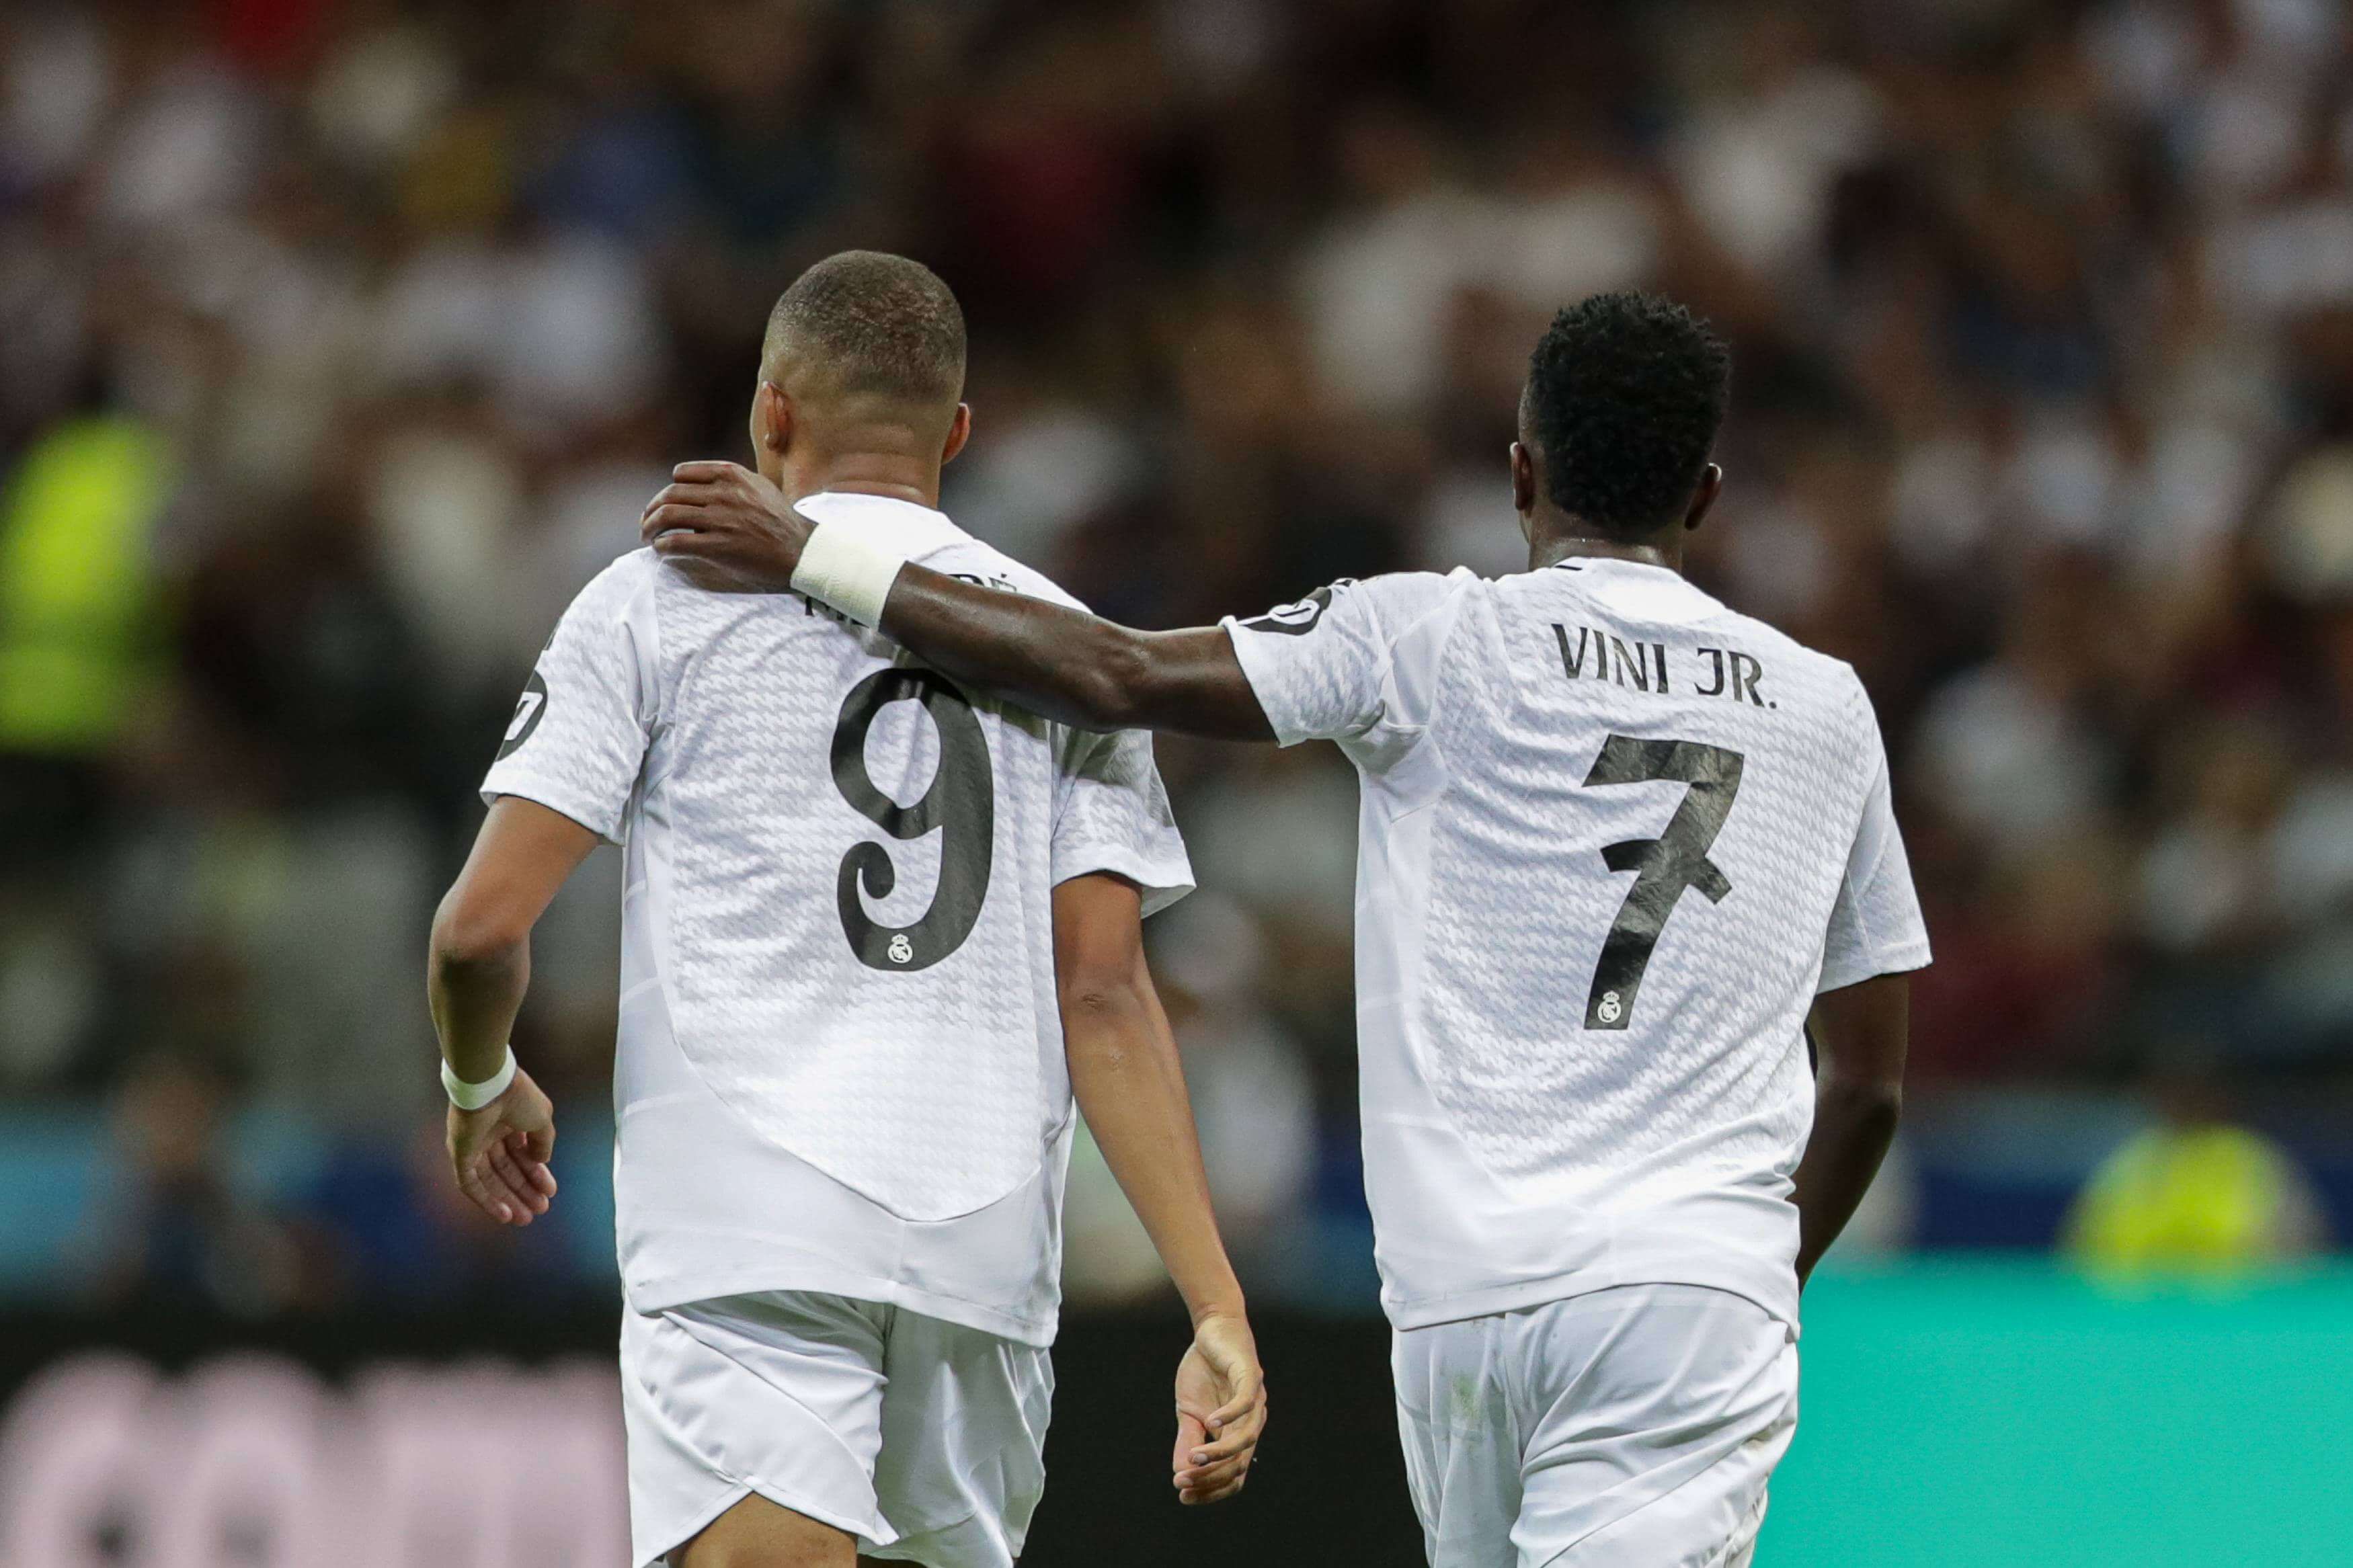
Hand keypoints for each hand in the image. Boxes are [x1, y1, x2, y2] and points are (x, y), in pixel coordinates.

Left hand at [446, 1067, 557, 1225]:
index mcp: (509, 1122)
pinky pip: (471, 1183)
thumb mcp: (542, 1119)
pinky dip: (486, 1200)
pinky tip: (504, 1214)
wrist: (489, 1085)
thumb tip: (541, 1161)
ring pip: (491, 1180)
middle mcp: (489, 1134)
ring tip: (525, 1218)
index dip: (537, 1173)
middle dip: (524, 1190)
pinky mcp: (459, 1155)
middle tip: (540, 1209)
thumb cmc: (518, 1096)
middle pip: (507, 1170)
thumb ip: (543, 1143)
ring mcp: (473, 1145)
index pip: (522, 1154)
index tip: (550, 1190)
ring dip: (507, 1200)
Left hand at [640, 461, 810, 591]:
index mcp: (731, 474)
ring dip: (650, 527)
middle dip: (652, 509)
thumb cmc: (780, 521)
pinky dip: (662, 545)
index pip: (682, 473)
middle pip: (670, 494)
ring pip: (668, 516)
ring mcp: (720, 519)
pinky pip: (677, 542)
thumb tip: (698, 485)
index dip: (670, 488)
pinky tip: (661, 549)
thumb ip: (730, 480)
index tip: (666, 501)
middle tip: (647, 521)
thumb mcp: (758, 485)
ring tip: (647, 535)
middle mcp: (724, 493)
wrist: (801, 550)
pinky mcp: (719, 546)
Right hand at [1171, 1310, 1265, 1504]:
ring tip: (1193, 1459)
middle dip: (1210, 1477)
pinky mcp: (1251, 1376)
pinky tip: (1210, 1421)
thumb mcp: (1189, 1411)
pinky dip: (1229, 1416)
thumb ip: (1189, 1440)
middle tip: (1181, 1482)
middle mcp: (1252, 1423)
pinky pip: (1245, 1403)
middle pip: (1239, 1464)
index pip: (1233, 1475)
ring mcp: (1255, 1400)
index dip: (1211, 1490)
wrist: (1212, 1330)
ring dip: (1218, 1453)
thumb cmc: (1204, 1371)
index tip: (1183, 1495)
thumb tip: (1179, 1474)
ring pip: (1245, 1439)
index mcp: (1239, 1435)